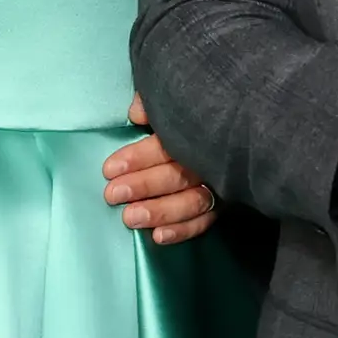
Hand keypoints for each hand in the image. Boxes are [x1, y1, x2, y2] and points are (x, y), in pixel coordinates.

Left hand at [103, 95, 219, 243]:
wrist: (227, 127)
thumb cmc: (185, 118)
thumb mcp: (165, 101)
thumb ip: (150, 104)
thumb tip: (137, 113)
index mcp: (195, 133)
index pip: (166, 147)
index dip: (138, 158)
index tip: (110, 168)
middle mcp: (209, 160)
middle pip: (178, 176)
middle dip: (143, 186)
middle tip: (113, 193)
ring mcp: (218, 184)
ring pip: (193, 201)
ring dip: (160, 211)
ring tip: (130, 217)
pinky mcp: (222, 204)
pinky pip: (205, 222)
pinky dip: (183, 230)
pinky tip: (159, 236)